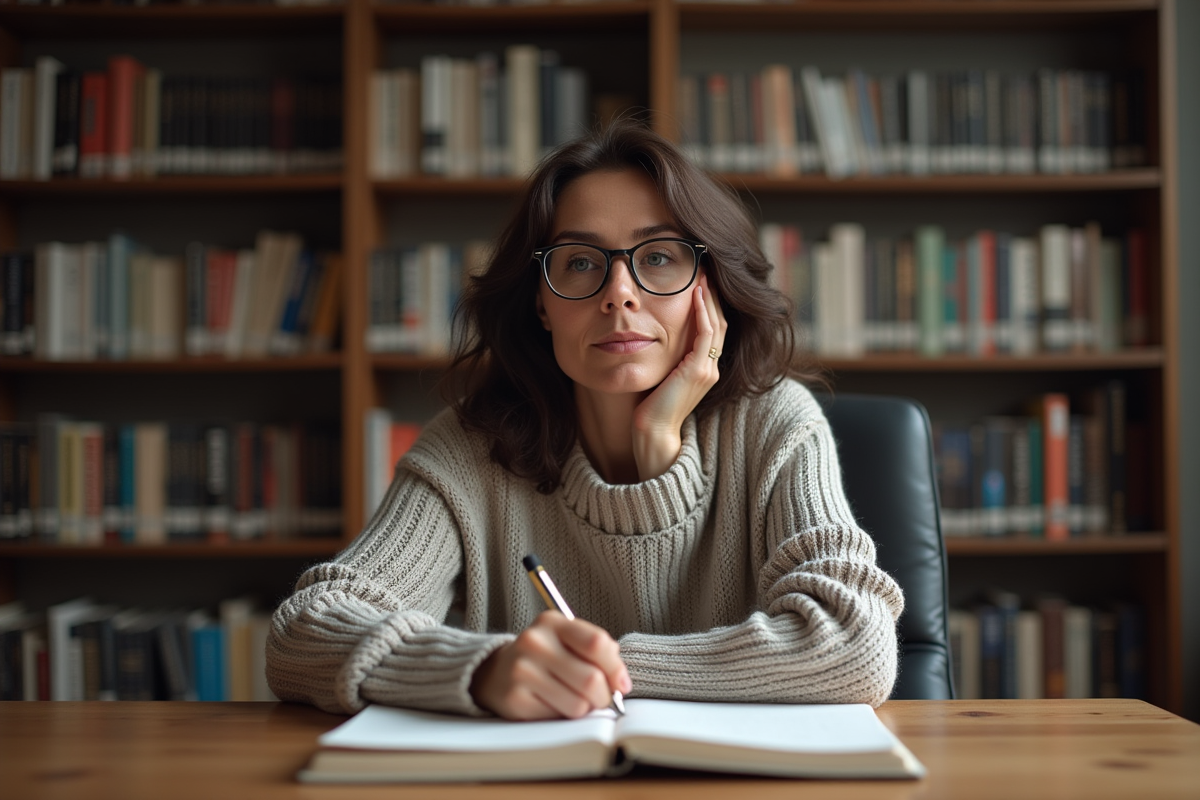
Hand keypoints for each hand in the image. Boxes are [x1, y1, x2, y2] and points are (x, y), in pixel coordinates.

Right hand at [469, 611, 631, 719]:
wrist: (496, 671)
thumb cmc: (544, 657)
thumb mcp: (567, 641)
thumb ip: (597, 653)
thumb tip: (620, 682)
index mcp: (552, 622)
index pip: (596, 644)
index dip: (616, 668)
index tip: (621, 684)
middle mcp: (534, 642)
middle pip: (591, 679)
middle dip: (603, 696)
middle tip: (599, 698)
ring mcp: (522, 670)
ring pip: (578, 704)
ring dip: (584, 709)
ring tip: (573, 700)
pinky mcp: (515, 699)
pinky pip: (557, 717)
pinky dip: (562, 715)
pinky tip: (551, 703)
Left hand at [632, 273, 727, 479]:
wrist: (652, 430)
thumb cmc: (650, 406)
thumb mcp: (662, 374)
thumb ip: (667, 356)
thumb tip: (653, 334)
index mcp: (705, 369)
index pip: (714, 329)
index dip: (711, 304)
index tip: (702, 282)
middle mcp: (711, 368)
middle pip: (721, 322)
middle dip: (714, 295)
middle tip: (707, 270)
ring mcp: (708, 370)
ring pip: (717, 325)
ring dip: (710, 298)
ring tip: (703, 276)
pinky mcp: (699, 371)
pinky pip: (707, 334)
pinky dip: (703, 312)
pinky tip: (696, 295)